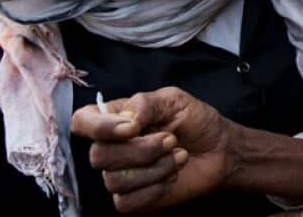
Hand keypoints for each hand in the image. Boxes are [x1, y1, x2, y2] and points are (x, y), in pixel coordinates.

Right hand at [71, 87, 232, 213]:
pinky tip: (172, 175)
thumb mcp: (173, 100)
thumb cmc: (195, 121)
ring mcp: (120, 175)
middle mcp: (111, 147)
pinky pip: (127, 202)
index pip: (82, 122)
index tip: (132, 128)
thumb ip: (144, 103)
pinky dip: (155, 188)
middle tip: (171, 140)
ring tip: (178, 155)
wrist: (220, 149)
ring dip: (155, 168)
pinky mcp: (133, 199)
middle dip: (142, 149)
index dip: (99, 128)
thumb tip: (125, 121)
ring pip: (115, 180)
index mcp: (115, 119)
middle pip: (99, 156)